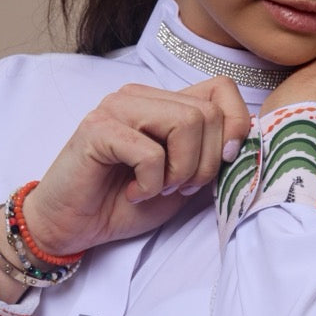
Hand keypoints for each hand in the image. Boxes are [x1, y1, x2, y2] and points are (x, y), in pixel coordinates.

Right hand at [21, 77, 250, 255]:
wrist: (72, 226)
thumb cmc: (123, 204)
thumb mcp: (181, 182)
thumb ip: (210, 158)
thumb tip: (243, 142)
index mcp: (163, 104)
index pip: (221, 89)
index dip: (234, 126)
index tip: (222, 164)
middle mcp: (141, 97)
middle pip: (208, 113)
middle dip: (206, 164)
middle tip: (178, 188)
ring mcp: (117, 108)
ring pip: (186, 123)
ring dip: (180, 171)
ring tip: (156, 189)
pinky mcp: (98, 129)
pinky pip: (150, 153)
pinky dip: (150, 184)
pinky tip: (132, 192)